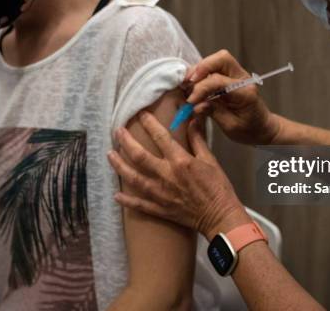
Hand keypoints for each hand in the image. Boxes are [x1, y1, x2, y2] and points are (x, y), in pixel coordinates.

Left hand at [108, 112, 250, 238]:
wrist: (220, 216)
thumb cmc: (218, 187)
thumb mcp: (210, 160)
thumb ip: (198, 139)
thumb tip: (192, 119)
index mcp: (180, 161)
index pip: (161, 137)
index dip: (149, 123)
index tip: (141, 114)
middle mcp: (166, 176)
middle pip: (139, 156)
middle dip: (126, 142)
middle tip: (117, 132)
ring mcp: (160, 194)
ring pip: (133, 178)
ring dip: (119, 165)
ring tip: (110, 155)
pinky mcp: (159, 209)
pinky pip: (138, 204)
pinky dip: (126, 200)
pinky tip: (116, 194)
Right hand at [184, 50, 279, 144]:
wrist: (262, 128)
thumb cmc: (250, 129)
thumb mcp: (231, 127)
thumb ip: (214, 113)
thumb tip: (196, 106)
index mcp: (245, 92)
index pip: (219, 81)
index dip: (201, 89)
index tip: (190, 101)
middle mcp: (242, 79)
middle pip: (221, 59)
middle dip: (201, 68)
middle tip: (187, 83)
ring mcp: (237, 76)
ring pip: (217, 60)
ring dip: (200, 70)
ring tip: (188, 85)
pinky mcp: (230, 77)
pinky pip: (214, 67)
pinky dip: (202, 73)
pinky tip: (194, 85)